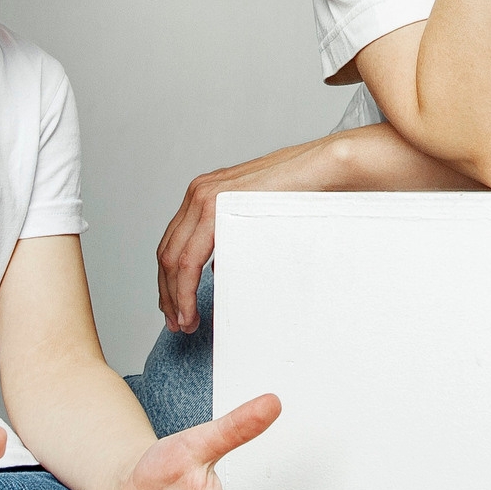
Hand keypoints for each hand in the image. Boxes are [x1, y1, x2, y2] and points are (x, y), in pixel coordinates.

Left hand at [155, 137, 337, 331]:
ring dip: (175, 297)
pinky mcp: (215, 209)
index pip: (173, 244)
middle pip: (166, 253)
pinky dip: (184, 290)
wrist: (324, 167)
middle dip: (168, 293)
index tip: (176, 306)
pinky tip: (189, 309)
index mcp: (205, 193)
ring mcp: (204, 198)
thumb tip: (215, 267)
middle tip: (177, 322)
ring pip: (172, 260)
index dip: (170, 280)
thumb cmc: (302, 190)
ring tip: (184, 322)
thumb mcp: (256, 213)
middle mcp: (198, 193)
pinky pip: (188, 260)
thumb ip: (231, 233)